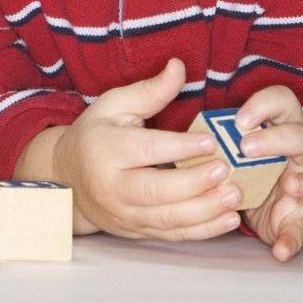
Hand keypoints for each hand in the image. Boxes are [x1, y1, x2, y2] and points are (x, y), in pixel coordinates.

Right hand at [52, 58, 248, 241]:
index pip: (145, 150)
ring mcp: (125, 214)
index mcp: (106, 149)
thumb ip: (150, 90)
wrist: (68, 178)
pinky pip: (172, 236)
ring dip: (206, 211)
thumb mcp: (115, 105)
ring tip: (235, 194)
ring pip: (167, 219)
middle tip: (226, 170)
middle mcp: (112, 186)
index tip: (212, 141)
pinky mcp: (137, 232)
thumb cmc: (96, 134)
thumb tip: (179, 66)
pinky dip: (203, 231)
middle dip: (195, 183)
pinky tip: (229, 218)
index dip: (179, 147)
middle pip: (156, 191)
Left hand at [230, 84, 302, 262]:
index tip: (239, 118)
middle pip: (302, 137)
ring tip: (290, 186)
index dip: (263, 105)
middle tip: (247, 147)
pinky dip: (292, 240)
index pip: (283, 101)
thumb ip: (225, 136)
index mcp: (285, 125)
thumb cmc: (261, 164)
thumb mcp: (245, 146)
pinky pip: (302, 230)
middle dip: (276, 140)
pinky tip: (280, 249)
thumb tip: (184, 130)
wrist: (297, 202)